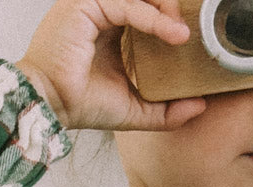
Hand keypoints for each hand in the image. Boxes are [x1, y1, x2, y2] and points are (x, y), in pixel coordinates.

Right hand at [17, 0, 207, 131]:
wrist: (52, 106)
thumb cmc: (81, 105)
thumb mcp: (135, 109)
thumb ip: (166, 110)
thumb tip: (200, 106)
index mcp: (110, 29)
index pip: (146, 11)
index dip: (168, 20)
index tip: (188, 40)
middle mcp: (102, 12)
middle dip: (170, 10)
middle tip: (189, 33)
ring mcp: (93, 5)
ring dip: (165, 10)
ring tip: (183, 34)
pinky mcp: (86, 4)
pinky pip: (127, 3)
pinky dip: (151, 18)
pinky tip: (171, 34)